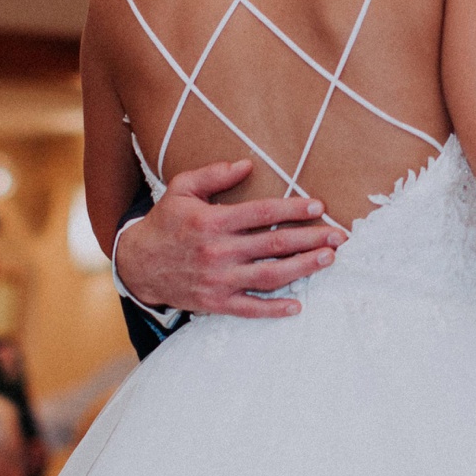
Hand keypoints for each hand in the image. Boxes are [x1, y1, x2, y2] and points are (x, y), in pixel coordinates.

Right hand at [112, 158, 345, 320]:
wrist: (137, 265)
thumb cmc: (165, 222)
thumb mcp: (181, 189)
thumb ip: (213, 174)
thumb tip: (247, 165)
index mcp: (212, 221)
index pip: (262, 213)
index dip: (293, 209)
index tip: (318, 206)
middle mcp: (218, 251)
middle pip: (274, 245)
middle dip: (310, 239)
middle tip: (338, 236)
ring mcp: (219, 280)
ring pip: (270, 276)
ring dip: (303, 269)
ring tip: (328, 259)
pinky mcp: (216, 302)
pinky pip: (250, 308)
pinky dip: (274, 310)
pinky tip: (297, 306)